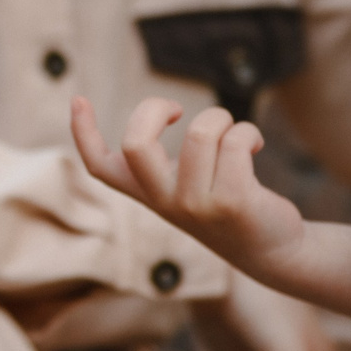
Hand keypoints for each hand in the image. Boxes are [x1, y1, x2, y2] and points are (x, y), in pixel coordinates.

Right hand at [71, 96, 318, 292]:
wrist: (272, 251)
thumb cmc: (226, 204)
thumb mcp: (188, 185)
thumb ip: (167, 162)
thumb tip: (156, 112)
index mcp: (148, 193)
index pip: (100, 166)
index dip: (83, 132)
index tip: (78, 99)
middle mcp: (165, 202)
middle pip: (135, 144)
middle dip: (154, 108)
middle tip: (177, 110)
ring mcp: (196, 205)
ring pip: (201, 132)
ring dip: (223, 119)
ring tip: (235, 134)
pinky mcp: (232, 202)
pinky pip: (235, 140)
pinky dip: (249, 132)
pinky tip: (255, 145)